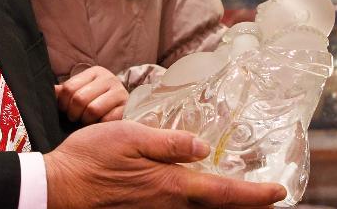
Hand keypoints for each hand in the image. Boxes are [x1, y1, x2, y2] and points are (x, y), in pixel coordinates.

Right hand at [43, 121, 286, 207]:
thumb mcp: (130, 135)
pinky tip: (200, 197)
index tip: (279, 192)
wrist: (57, 189)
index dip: (254, 195)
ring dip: (223, 206)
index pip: (223, 193)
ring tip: (240, 196)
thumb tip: (203, 147)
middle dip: (245, 206)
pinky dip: (199, 207)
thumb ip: (169, 142)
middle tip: (267, 198)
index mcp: (170, 185)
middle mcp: (168, 206)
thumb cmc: (90, 158)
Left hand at [55, 66, 128, 123]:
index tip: (65, 110)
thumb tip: (46, 91)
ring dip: (87, 121)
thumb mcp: (80, 91)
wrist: (123, 108)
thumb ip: (63, 91)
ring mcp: (121, 92)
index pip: (69, 88)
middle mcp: (109, 78)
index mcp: (95, 72)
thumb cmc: (96, 101)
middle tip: (76, 118)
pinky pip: (107, 120)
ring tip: (88, 122)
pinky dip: (101, 126)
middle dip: (74, 114)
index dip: (62, 104)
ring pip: (93, 110)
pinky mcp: (128, 108)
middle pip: (79, 99)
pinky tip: (100, 125)